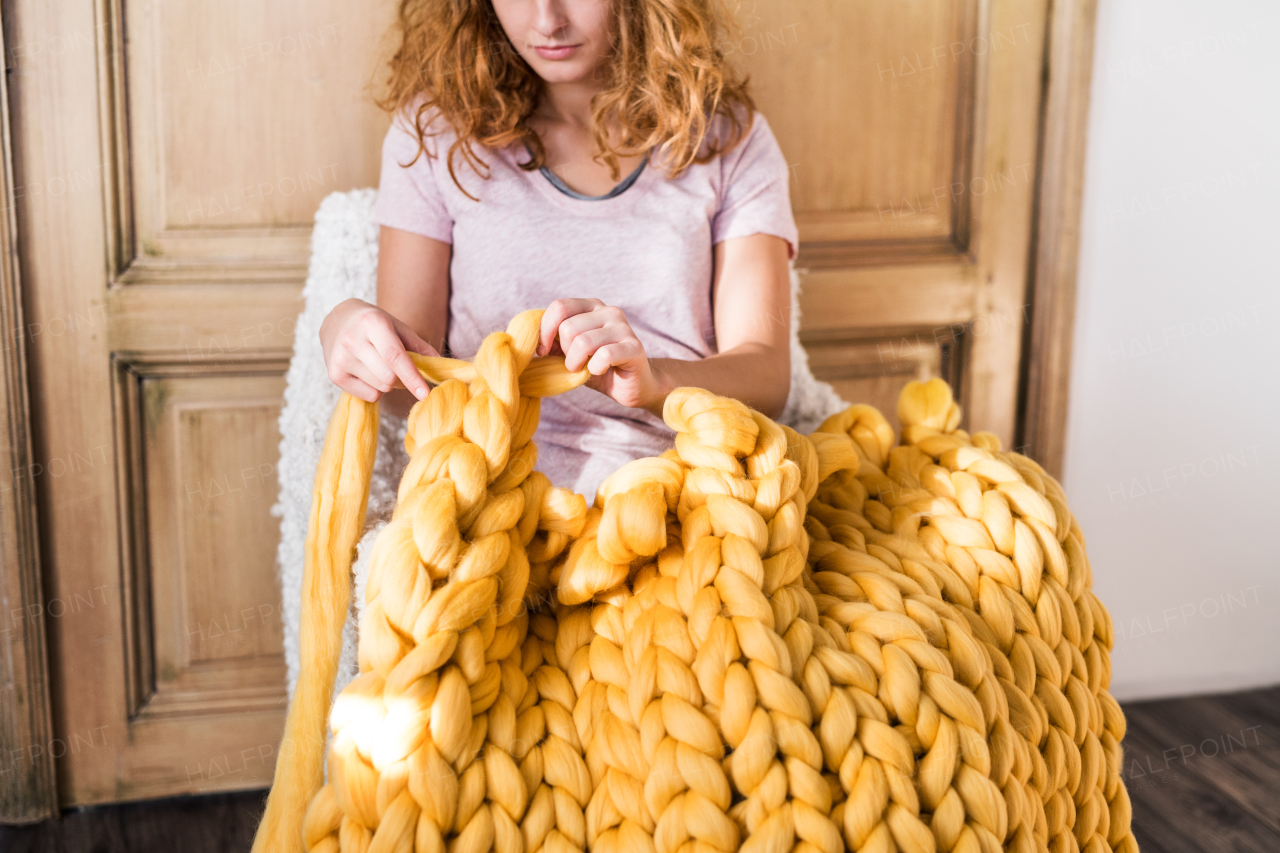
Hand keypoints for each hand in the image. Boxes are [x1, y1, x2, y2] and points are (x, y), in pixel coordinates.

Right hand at [319, 298, 437, 402]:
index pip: (394, 356)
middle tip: (397, 366)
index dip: (412, 377)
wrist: (337, 319)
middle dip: (402, 378)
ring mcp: (340, 358)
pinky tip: (367, 372)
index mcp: (372, 323)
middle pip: (389, 377)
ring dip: (389, 383)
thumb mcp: (398, 327)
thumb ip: (420, 347)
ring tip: (379, 365)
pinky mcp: (334, 374)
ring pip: (381, 387)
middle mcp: (352, 340)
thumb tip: (440, 367)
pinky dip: (376, 389)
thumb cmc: (374, 324)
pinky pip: (369, 395)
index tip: (425, 394)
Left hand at [537, 298, 666, 412]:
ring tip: (584, 369)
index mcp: (591, 306)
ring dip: (577, 364)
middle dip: (564, 353)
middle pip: (568, 328)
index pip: (559, 307)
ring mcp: (623, 327)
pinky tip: (599, 371)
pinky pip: (604, 355)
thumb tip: (528, 340)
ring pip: (583, 342)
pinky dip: (595, 369)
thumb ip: (553, 342)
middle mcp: (608, 311)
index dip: (545, 332)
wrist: (632, 385)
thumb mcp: (569, 353)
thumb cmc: (597, 367)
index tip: (544, 352)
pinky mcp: (634, 347)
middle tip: (573, 364)